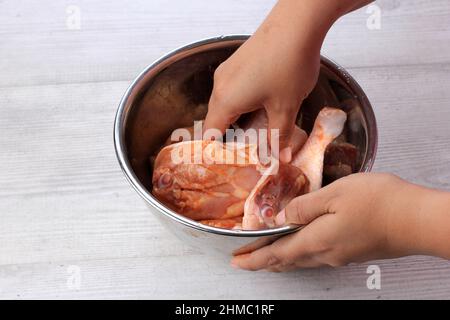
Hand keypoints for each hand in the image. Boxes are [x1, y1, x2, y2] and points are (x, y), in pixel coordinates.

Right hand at [204, 0, 337, 154]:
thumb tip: (279, 159)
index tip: (227, 164)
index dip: (216, 152)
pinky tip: (261, 104)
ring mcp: (227, 71)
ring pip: (225, 103)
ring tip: (256, 130)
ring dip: (237, 119)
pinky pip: (232, 89)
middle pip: (216, 119)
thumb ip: (280, 137)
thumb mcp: (285, 107)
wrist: (296, 24)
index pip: (210, 134)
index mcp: (225, 100)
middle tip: (245, 152)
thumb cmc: (288, 64)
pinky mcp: (237, 62)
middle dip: (229, 137)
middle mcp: (220, 86)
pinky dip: (241, 102)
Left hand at [231, 173, 449, 270]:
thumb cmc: (377, 202)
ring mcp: (340, 255)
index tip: (237, 261)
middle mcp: (325, 254)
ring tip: (267, 255)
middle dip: (263, 261)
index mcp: (315, 240)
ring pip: (301, 260)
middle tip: (246, 260)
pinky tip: (300, 245)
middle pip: (286, 261)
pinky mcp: (352, 251)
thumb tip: (280, 217)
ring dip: (280, 258)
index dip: (254, 259)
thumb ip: (303, 207)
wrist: (415, 219)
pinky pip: (316, 256)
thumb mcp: (333, 195)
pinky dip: (299, 252)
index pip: (275, 254)